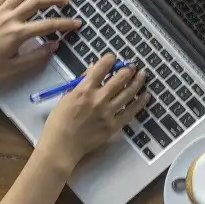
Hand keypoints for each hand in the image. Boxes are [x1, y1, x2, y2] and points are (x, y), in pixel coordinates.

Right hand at [37, 54, 149, 171]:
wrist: (61, 146)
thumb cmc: (58, 122)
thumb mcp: (65, 98)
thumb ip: (80, 83)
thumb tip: (91, 70)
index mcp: (84, 90)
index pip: (101, 68)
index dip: (109, 59)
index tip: (113, 57)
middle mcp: (98, 98)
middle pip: (119, 78)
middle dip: (127, 69)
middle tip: (132, 66)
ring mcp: (108, 112)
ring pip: (128, 93)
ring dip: (137, 81)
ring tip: (143, 75)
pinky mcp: (113, 125)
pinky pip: (130, 112)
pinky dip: (140, 102)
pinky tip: (146, 96)